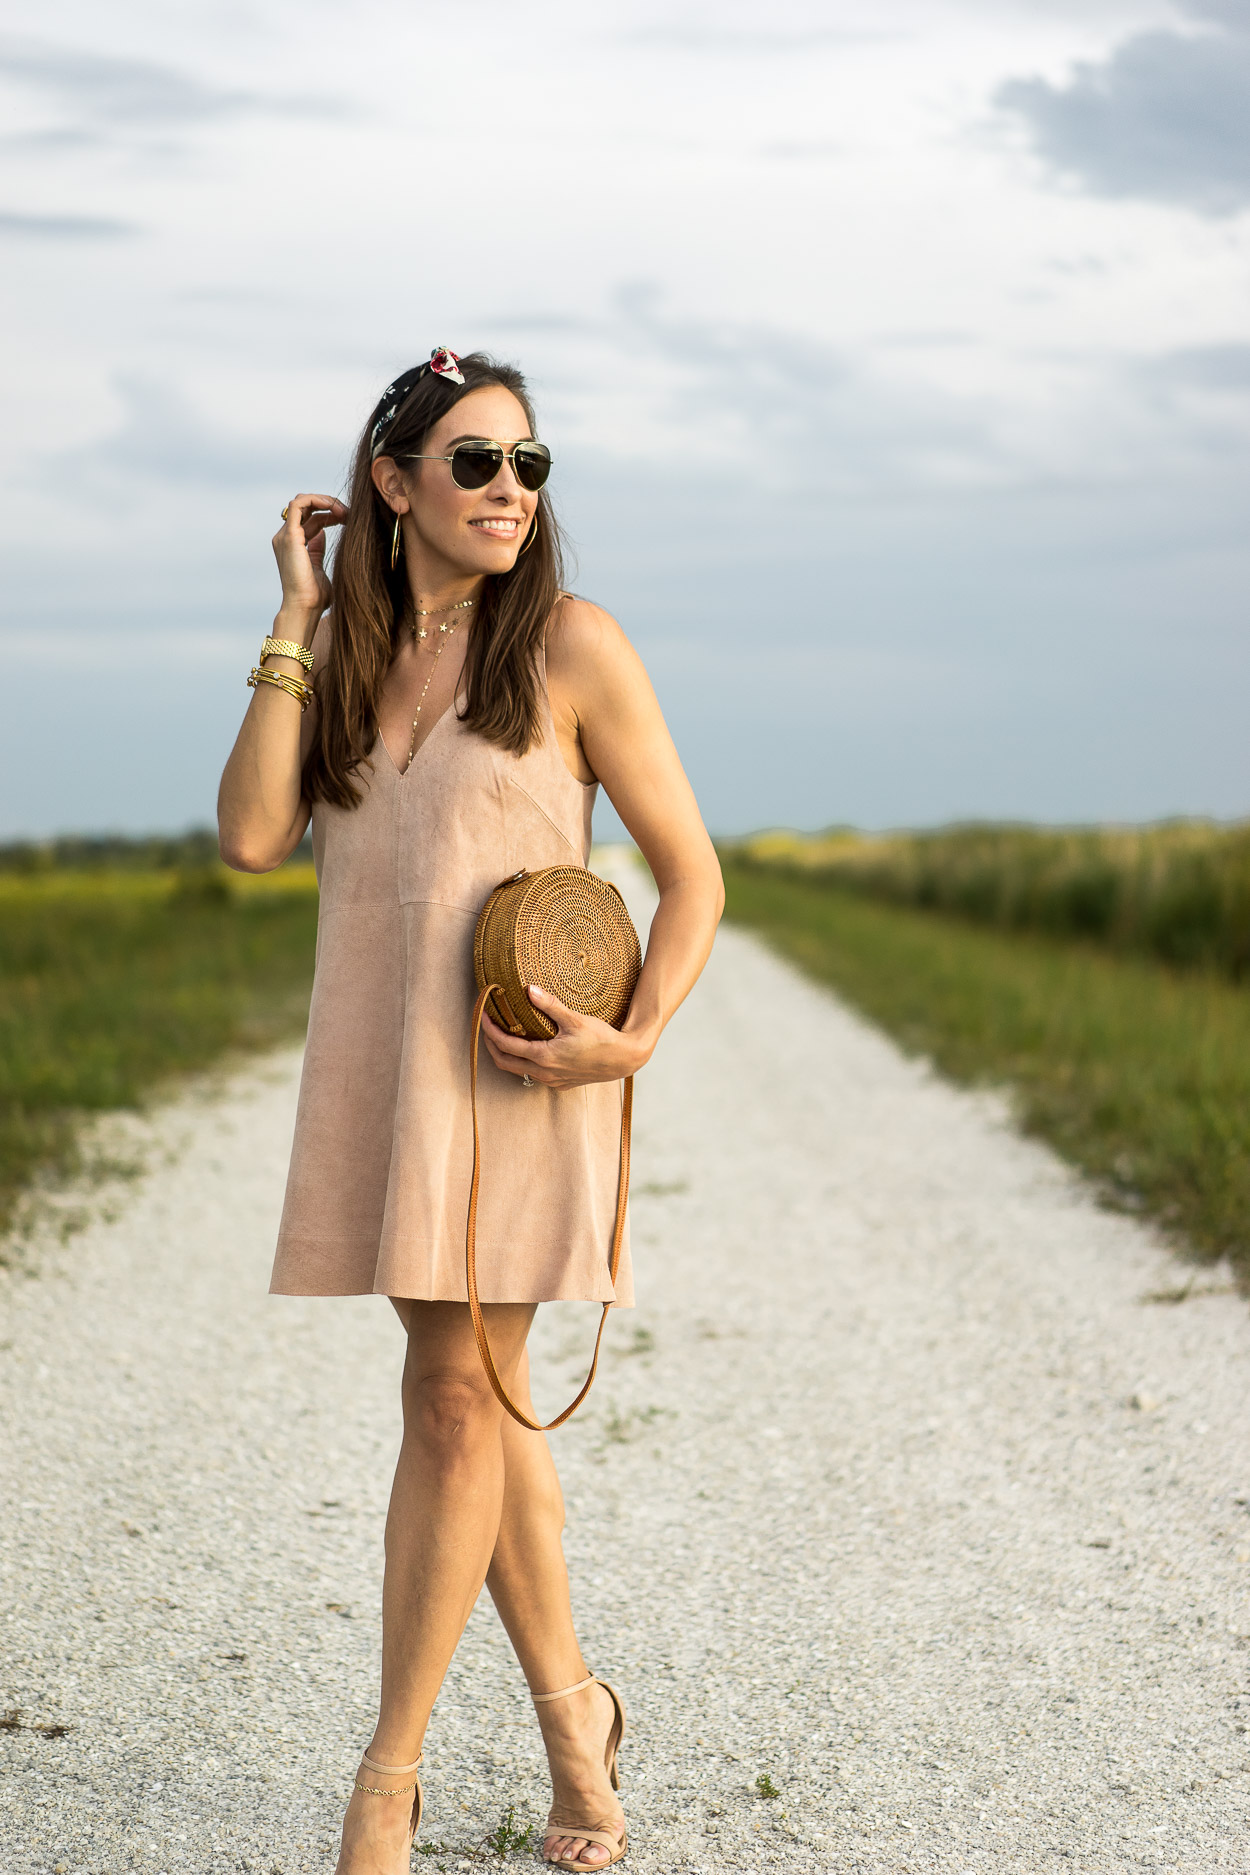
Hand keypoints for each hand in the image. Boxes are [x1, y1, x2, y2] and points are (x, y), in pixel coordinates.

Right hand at [272, 492, 346, 619]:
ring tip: (343, 511)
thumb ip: (317, 551)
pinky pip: (298, 504)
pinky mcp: (290, 536)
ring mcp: (285, 536)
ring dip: (324, 501)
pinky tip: (333, 507)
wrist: (305, 608)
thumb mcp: (319, 568)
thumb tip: (321, 535)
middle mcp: (286, 538)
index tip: (349, 520)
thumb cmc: (314, 597)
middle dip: (329, 506)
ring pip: (302, 502)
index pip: (311, 519)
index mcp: (293, 545)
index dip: (330, 515)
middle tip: (349, 514)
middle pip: (307, 508)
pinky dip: (316, 499)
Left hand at [480, 986, 650, 1088]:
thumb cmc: (601, 1038)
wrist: (623, 1059)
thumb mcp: (574, 1019)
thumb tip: (528, 989)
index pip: (506, 1045)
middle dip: (491, 1046)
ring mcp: (551, 1081)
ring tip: (501, 1035)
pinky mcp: (559, 1083)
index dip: (490, 1030)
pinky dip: (521, 1062)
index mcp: (544, 1057)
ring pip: (517, 1071)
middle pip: (504, 1063)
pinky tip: (526, 1047)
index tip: (483, 1016)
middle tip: (486, 1027)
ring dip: (505, 1055)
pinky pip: (532, 1075)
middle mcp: (544, 1073)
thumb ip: (550, 1004)